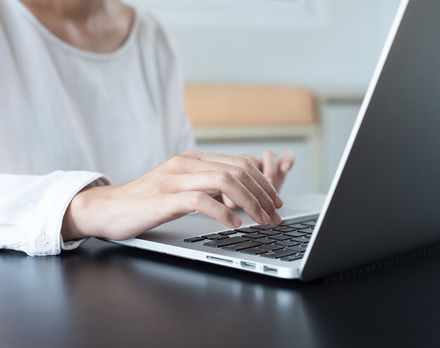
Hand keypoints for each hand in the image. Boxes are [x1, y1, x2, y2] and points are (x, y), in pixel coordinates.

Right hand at [62, 151, 282, 240]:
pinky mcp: (164, 198)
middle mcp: (186, 164)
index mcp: (192, 159)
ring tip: (263, 221)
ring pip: (224, 181)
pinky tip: (235, 225)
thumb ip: (206, 186)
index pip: (238, 163)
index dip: (262, 182)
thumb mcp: (181, 188)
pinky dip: (223, 213)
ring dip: (250, 203)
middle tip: (275, 215)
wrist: (107, 208)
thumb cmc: (146, 201)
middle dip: (263, 194)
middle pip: (237, 170)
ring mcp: (174, 178)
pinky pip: (201, 200)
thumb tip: (238, 197)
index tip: (275, 201)